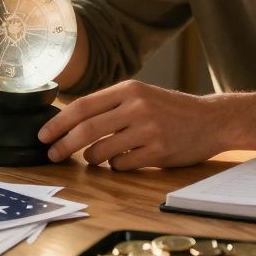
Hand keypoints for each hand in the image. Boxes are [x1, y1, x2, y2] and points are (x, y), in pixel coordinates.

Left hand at [37, 80, 229, 169]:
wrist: (212, 119)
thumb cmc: (171, 109)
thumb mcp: (141, 95)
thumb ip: (110, 105)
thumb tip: (69, 120)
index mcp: (129, 89)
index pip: (82, 106)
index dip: (58, 123)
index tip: (43, 135)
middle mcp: (137, 107)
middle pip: (86, 130)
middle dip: (63, 145)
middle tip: (52, 154)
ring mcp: (148, 130)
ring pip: (101, 151)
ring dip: (90, 158)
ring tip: (93, 157)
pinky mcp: (158, 152)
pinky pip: (121, 165)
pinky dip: (115, 166)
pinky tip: (124, 159)